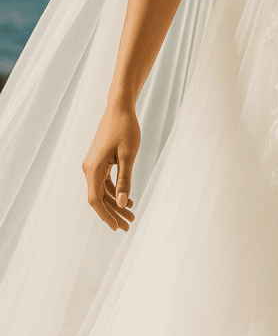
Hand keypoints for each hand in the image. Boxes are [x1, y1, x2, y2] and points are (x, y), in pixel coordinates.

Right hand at [82, 100, 139, 230]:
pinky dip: (114, 191)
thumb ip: (124, 180)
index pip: (96, 200)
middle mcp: (89, 168)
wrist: (119, 108)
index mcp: (93, 168)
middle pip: (99, 197)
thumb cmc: (126, 129)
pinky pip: (104, 181)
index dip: (106, 216)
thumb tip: (121, 203)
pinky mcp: (98, 160)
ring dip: (115, 203)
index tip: (117, 227)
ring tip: (132, 214)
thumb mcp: (128, 156)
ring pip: (102, 190)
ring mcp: (92, 164)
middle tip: (129, 225)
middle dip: (114, 212)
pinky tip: (127, 198)